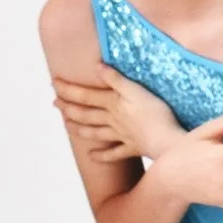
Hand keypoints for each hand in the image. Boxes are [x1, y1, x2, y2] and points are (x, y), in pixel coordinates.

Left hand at [53, 68, 189, 162]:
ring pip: (95, 132)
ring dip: (79, 128)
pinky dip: (101, 156)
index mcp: (113, 103)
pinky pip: (113, 154)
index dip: (68, 89)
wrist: (168, 141)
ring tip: (66, 125)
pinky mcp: (133, 147)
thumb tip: (97, 66)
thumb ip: (116, 78)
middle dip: (68, 107)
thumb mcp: (137, 90)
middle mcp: (113, 120)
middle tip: (55, 103)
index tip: (53, 83)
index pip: (85, 95)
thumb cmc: (156, 114)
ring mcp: (122, 136)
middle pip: (85, 114)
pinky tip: (91, 156)